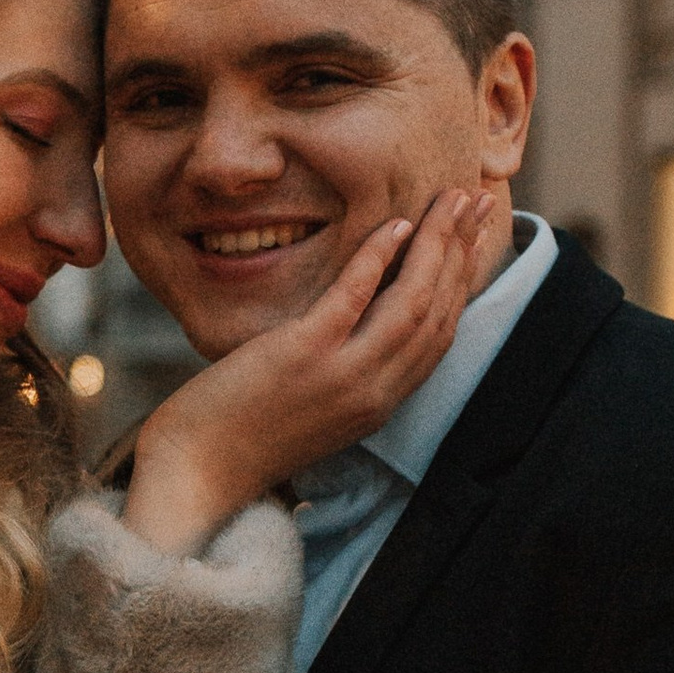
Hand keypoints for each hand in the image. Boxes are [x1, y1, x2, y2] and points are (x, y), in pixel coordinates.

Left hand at [123, 188, 484, 555]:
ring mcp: (342, 374)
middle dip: (462, 251)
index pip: (440, 334)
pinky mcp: (304, 355)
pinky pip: (353, 297)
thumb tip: (357, 321)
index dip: (462, 282)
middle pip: (438, 311)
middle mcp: (373, 391)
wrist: (196, 473)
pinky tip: (396, 224)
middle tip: (477, 201)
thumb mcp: (311, 407)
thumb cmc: (239, 436)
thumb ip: (345, 371)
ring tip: (453, 199)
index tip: (472, 238)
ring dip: (437, 245)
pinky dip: (378, 259)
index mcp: (380, 402)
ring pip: (411, 302)